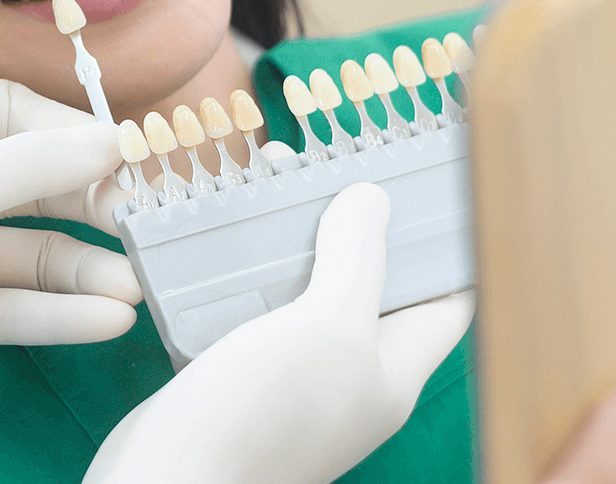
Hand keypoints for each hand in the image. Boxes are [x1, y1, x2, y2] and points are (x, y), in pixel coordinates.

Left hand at [0, 79, 140, 433]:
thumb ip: (33, 165)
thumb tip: (111, 137)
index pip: (18, 114)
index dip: (72, 131)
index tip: (126, 157)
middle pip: (38, 185)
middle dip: (93, 204)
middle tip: (147, 225)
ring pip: (36, 253)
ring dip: (87, 268)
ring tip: (138, 285)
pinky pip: (20, 306)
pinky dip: (62, 312)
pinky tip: (109, 318)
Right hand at [85, 183, 474, 483]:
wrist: (168, 479)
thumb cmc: (261, 418)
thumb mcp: (328, 328)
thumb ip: (358, 260)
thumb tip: (375, 199)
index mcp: (391, 371)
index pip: (447, 298)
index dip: (447, 239)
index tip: (432, 179)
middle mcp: (347, 374)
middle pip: (368, 282)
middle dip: (353, 219)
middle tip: (329, 163)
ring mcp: (289, 375)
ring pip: (302, 287)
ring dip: (290, 235)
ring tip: (271, 178)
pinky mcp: (233, 371)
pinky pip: (249, 305)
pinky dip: (240, 264)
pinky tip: (223, 229)